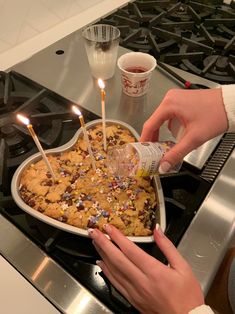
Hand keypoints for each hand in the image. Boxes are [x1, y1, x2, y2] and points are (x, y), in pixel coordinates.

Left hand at [89, 225, 203, 313]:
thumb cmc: (187, 296)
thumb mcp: (183, 267)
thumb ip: (168, 246)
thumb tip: (157, 230)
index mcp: (154, 271)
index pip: (130, 250)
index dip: (117, 237)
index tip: (108, 227)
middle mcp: (141, 281)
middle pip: (117, 259)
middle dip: (103, 243)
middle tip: (93, 232)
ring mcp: (135, 292)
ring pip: (114, 271)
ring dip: (102, 255)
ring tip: (95, 242)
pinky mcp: (132, 299)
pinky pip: (116, 284)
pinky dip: (106, 272)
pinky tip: (101, 264)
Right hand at [140, 88, 227, 172]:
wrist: (231, 105)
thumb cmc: (216, 115)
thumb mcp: (194, 138)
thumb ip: (176, 153)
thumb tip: (164, 165)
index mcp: (169, 104)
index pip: (150, 125)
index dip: (144, 140)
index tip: (141, 150)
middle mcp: (170, 99)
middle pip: (155, 121)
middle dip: (154, 138)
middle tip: (153, 151)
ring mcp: (176, 98)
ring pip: (163, 119)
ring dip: (164, 132)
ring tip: (167, 145)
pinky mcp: (182, 100)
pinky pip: (171, 115)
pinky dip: (172, 126)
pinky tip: (178, 135)